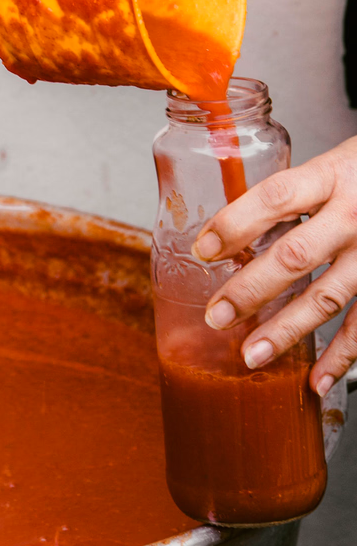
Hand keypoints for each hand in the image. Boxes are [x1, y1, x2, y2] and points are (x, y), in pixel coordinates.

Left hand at [192, 139, 356, 397]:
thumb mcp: (329, 165)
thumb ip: (290, 194)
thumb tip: (228, 232)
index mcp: (331, 176)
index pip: (276, 197)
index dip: (237, 222)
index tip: (203, 248)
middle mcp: (353, 215)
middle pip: (296, 255)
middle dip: (251, 289)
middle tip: (217, 315)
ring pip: (327, 297)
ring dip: (287, 331)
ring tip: (252, 355)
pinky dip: (341, 356)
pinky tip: (315, 380)